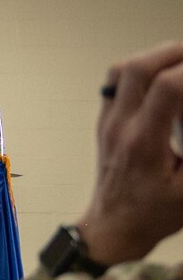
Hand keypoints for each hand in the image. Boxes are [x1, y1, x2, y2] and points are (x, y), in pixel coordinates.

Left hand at [79, 39, 182, 264]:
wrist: (113, 228)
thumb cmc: (153, 214)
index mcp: (143, 143)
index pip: (167, 87)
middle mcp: (120, 126)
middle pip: (137, 67)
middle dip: (175, 51)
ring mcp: (107, 122)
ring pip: (121, 70)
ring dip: (155, 56)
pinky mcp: (104, 122)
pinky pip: (115, 83)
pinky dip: (141, 70)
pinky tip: (163, 78)